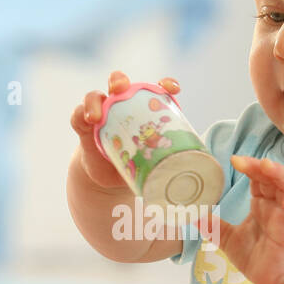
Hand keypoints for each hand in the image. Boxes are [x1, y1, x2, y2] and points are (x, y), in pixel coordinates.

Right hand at [70, 70, 179, 189]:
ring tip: (96, 115)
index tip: (173, 89)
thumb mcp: (156, 164)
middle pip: (118, 83)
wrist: (111, 179)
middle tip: (120, 89)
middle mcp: (120, 106)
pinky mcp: (85, 128)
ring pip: (95, 97)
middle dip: (118, 81)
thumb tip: (204, 202)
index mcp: (143, 108)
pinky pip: (78, 116)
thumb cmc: (139, 164)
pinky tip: (87, 121)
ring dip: (95, 101)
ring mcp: (101, 115)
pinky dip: (81, 115)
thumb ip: (173, 169)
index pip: (155, 88)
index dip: (165, 84)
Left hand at [200, 155, 283, 283]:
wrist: (278, 281)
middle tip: (244, 161)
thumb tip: (193, 218)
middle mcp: (278, 206)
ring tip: (267, 167)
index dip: (249, 167)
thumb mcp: (230, 240)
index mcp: (263, 203)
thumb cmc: (259, 257)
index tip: (234, 160)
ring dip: (281, 176)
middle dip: (261, 166)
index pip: (258, 178)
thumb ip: (214, 228)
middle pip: (274, 178)